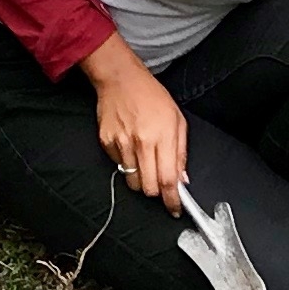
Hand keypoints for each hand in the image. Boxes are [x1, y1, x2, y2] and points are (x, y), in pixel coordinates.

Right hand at [84, 40, 188, 203]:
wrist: (121, 79)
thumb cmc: (152, 97)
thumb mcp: (177, 120)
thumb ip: (180, 152)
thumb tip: (182, 180)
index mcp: (161, 137)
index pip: (168, 180)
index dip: (172, 200)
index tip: (175, 209)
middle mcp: (140, 143)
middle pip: (148, 188)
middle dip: (156, 191)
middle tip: (160, 182)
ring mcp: (121, 144)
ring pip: (132, 182)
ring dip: (141, 179)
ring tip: (145, 160)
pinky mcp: (106, 143)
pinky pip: (119, 167)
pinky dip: (127, 164)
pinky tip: (131, 147)